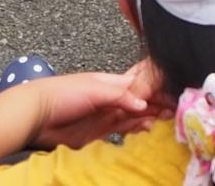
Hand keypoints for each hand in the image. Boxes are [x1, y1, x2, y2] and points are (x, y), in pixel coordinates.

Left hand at [30, 66, 164, 149]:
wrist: (37, 115)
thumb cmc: (62, 93)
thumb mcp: (94, 89)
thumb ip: (120, 96)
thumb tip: (143, 104)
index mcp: (112, 82)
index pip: (141, 81)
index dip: (157, 85)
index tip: (174, 90)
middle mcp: (112, 98)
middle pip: (141, 100)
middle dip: (159, 102)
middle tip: (177, 108)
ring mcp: (106, 115)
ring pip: (135, 115)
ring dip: (150, 117)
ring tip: (167, 119)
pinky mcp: (99, 132)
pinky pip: (122, 130)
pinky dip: (136, 129)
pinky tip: (147, 129)